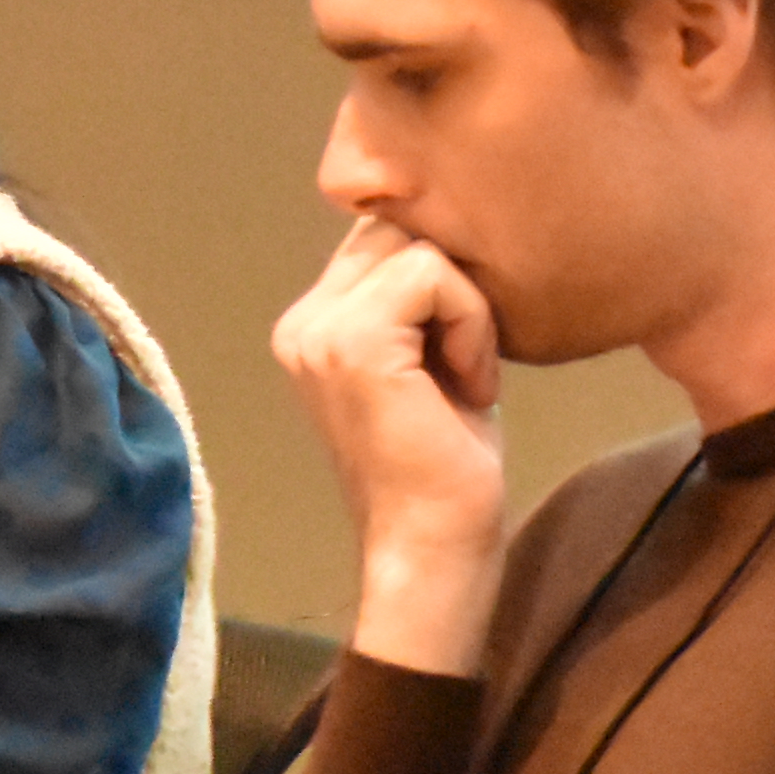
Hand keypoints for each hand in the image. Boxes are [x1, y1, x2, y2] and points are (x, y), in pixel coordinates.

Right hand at [276, 214, 510, 673]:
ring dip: (468, 311)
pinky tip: (469, 386)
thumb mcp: (431, 357)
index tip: (456, 356)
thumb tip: (447, 226)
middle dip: (454, 288)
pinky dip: (471, 324)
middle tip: (465, 367)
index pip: (383, 236)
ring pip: (420, 248)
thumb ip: (418, 296)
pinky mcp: (352, 342)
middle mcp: (303, 322)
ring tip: (464, 379)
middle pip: (399, 230)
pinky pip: (433, 275)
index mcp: (313, 325)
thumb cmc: (447, 464)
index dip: (442, 278)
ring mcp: (318, 331)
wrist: (435, 547)